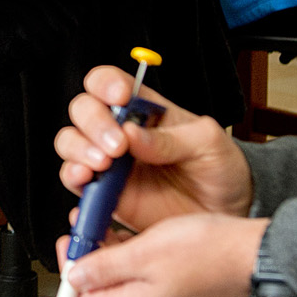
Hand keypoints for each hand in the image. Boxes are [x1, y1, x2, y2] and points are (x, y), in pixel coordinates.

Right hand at [55, 64, 255, 226]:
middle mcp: (121, 133)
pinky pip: (75, 183)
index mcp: (145, 110)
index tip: (120, 97)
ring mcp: (110, 164)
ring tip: (103, 165)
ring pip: (71, 143)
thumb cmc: (219, 170)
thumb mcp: (208, 143)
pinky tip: (88, 182)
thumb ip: (170, 138)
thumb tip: (132, 134)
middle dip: (93, 123)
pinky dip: (73, 179)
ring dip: (79, 149)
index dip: (106, 84)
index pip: (110, 83)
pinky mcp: (105, 195)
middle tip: (117, 145)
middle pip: (83, 110)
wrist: (225, 213)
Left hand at [59, 215, 263, 296]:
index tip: (70, 242)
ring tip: (116, 227)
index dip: (72, 267)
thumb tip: (74, 276)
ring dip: (114, 255)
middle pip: (102, 290)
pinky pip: (145, 280)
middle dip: (92, 258)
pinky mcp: (177, 295)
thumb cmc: (208, 253)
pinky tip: (141, 238)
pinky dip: (137, 259)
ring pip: (124, 282)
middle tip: (92, 229)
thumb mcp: (144, 252)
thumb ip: (103, 267)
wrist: (252, 257)